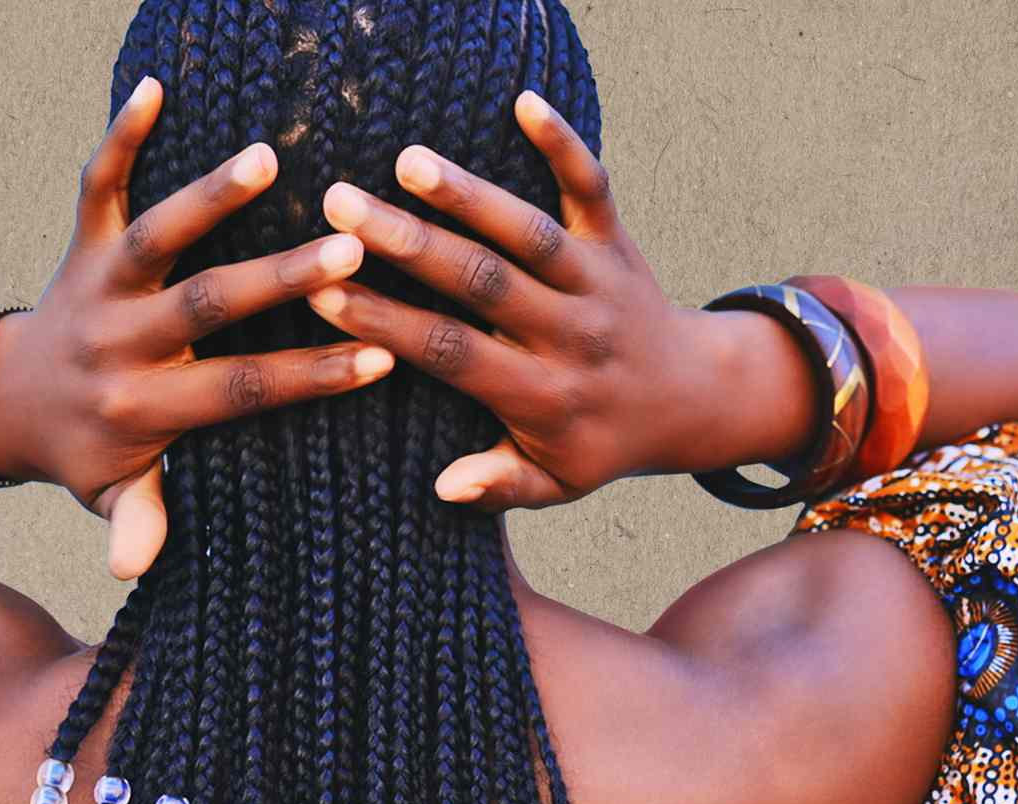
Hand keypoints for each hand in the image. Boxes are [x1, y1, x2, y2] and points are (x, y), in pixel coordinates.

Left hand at [0, 77, 392, 577]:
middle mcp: (120, 341)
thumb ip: (139, 519)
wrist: (5, 400)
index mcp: (144, 406)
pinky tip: (152, 86)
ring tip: (266, 158)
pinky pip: (96, 185)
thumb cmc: (82, 453)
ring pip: (151, 237)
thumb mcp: (111, 496)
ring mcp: (98, 286)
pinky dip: (119, 136)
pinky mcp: (81, 245)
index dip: (308, 377)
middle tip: (347, 253)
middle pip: (204, 306)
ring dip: (205, 197)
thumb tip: (131, 568)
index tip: (380, 360)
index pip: (238, 390)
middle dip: (276, 281)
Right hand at [306, 90, 799, 510]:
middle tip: (341, 206)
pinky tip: (524, 102)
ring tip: (407, 160)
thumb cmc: (599, 442)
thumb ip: (500, 484)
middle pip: (484, 282)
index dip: (389, 325)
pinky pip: (593, 187)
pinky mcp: (617, 241)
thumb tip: (445, 488)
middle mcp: (571, 333)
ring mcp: (597, 281)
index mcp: (543, 395)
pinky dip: (564, 144)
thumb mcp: (554, 483)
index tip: (326, 295)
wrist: (691, 398)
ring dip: (470, 193)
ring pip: (530, 232)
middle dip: (410, 244)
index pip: (455, 355)